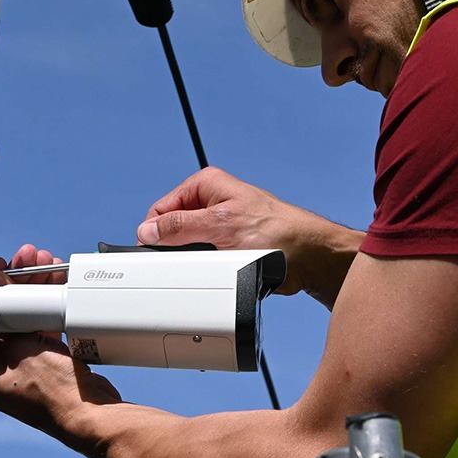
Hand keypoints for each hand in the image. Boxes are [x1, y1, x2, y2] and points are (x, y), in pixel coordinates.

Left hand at [0, 244, 121, 446]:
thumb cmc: (55, 392)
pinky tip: (56, 283)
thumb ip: (6, 311)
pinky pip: (40, 324)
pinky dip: (47, 304)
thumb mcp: (22, 344)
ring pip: (23, 314)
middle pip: (1, 311)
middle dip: (18, 281)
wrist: (92, 413)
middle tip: (29, 258)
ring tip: (47, 264)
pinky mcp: (42, 360)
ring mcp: (20, 363)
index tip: (2, 265)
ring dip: (35, 287)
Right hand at [136, 166, 363, 303]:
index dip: (155, 231)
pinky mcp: (229, 246)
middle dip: (177, 247)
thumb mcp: (221, 226)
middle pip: (174, 228)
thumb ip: (180, 227)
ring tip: (210, 264)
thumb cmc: (278, 231)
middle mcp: (212, 202)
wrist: (308, 256)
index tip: (153, 252)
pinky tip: (217, 271)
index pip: (162, 208)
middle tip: (187, 260)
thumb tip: (149, 230)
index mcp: (206, 186)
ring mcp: (220, 225)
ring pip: (188, 246)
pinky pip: (204, 259)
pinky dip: (206, 268)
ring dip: (194, 259)